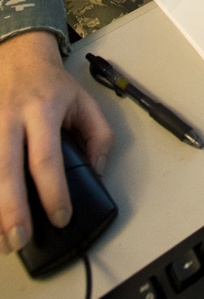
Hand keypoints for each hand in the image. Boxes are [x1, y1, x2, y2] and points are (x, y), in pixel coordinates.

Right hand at [0, 31, 113, 253]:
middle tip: (19, 240)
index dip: (53, 191)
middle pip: (6, 169)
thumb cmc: (52, 85)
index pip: (46, 157)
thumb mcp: (85, 102)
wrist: (18, 57)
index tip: (61, 217)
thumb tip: (97, 171)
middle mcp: (11, 118)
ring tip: (2, 241)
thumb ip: (99, 136)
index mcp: (43, 109)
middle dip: (11, 208)